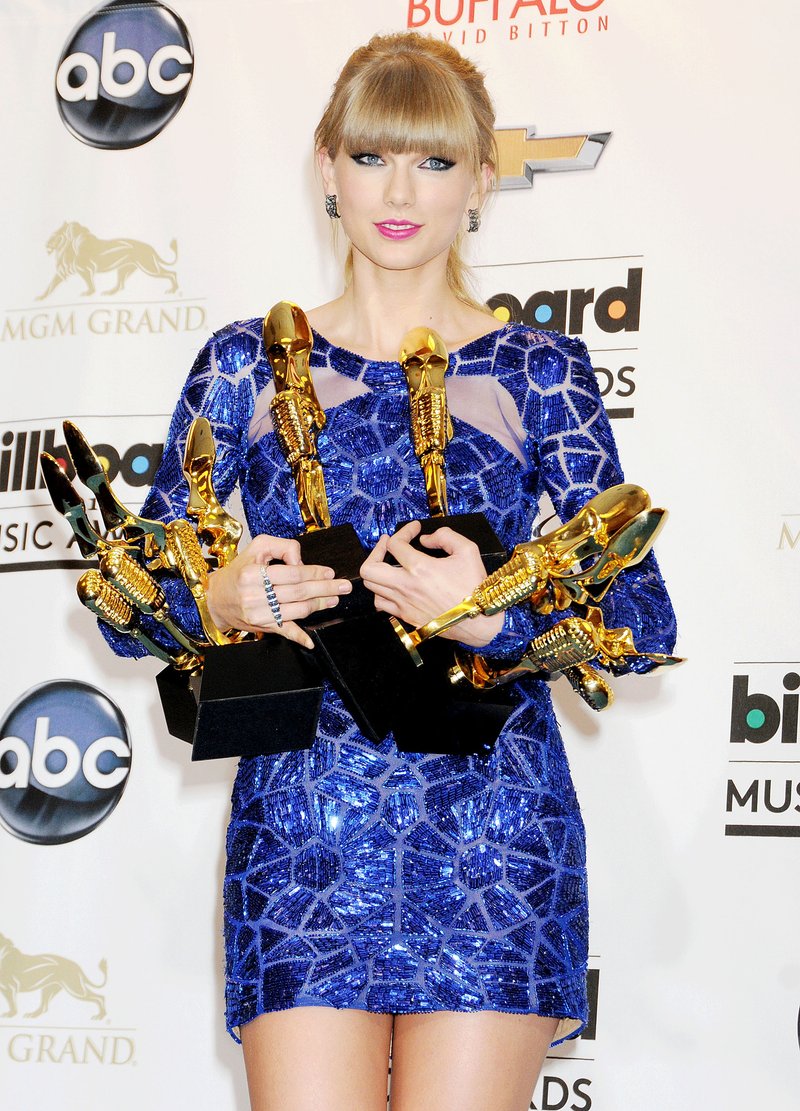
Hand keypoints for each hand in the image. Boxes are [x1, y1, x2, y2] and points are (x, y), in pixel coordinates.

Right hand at [205, 533, 350, 648]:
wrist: (216, 596)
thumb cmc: (239, 570)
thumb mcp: (258, 547)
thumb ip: (283, 547)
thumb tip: (302, 562)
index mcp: (253, 574)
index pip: (292, 574)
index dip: (314, 573)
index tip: (330, 573)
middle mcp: (254, 595)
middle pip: (298, 593)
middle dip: (324, 589)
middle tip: (343, 587)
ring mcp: (258, 614)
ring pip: (297, 611)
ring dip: (319, 606)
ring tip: (334, 599)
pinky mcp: (261, 626)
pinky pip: (284, 632)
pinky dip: (299, 637)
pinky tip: (311, 640)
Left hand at [360, 521, 503, 648]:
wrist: (478, 621)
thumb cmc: (474, 586)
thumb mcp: (468, 551)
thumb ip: (445, 536)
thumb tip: (425, 539)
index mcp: (420, 568)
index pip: (395, 544)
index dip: (404, 531)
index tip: (415, 529)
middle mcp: (406, 587)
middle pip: (369, 568)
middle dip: (375, 551)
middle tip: (388, 544)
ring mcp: (403, 604)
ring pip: (371, 587)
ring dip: (377, 571)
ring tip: (388, 564)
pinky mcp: (405, 616)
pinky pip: (380, 603)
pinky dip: (381, 591)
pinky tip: (393, 585)